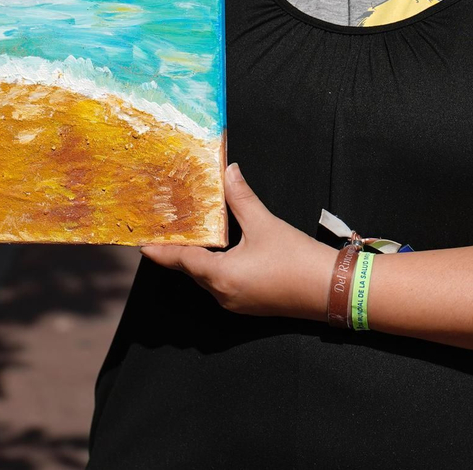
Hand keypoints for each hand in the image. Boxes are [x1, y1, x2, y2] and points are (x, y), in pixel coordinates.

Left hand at [142, 163, 335, 320]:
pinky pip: (222, 283)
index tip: (141, 241)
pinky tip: (219, 249)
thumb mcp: (266, 224)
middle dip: (178, 250)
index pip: (180, 261)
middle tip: (166, 227)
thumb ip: (241, 198)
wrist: (331, 290)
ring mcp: (236, 302)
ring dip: (197, 258)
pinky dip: (215, 266)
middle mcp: (222, 294)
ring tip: (190, 234)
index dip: (160, 250)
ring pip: (207, 277)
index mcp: (220, 277)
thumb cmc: (297, 260)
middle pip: (191, 270)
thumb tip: (228, 171)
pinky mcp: (250, 303)